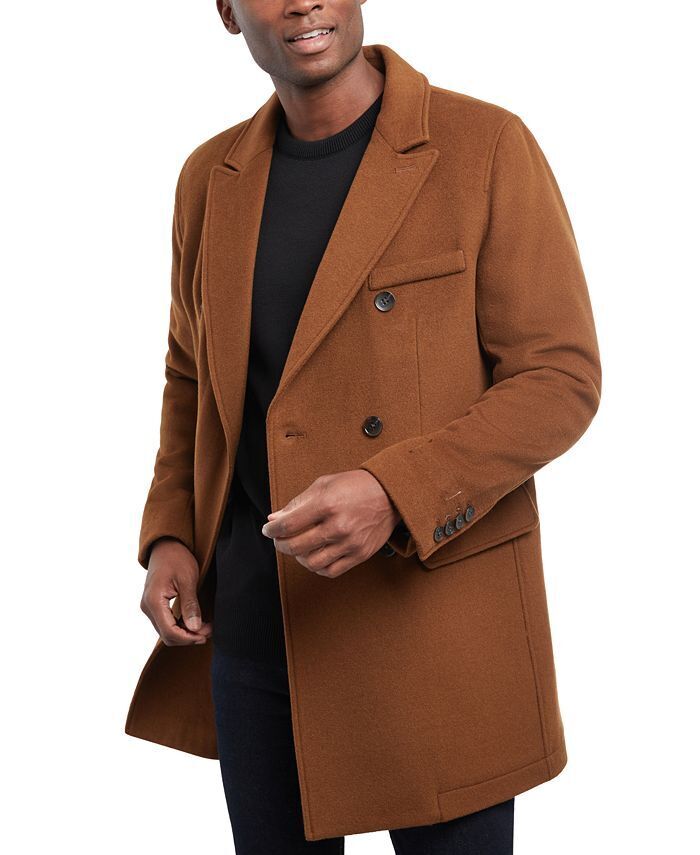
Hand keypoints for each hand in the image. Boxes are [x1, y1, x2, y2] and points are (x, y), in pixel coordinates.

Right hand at [140, 537, 212, 645]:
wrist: (166, 546)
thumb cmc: (177, 558)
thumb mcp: (187, 580)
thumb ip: (190, 605)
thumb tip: (195, 628)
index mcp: (154, 601)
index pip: (169, 632)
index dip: (188, 638)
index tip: (206, 634)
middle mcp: (147, 607)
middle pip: (167, 635)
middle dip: (189, 637)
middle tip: (209, 630)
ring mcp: (149, 607)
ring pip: (167, 631)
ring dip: (186, 633)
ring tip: (205, 627)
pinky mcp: (154, 606)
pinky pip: (166, 623)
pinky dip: (181, 627)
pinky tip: (195, 622)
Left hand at [261, 470, 401, 577]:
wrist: (389, 494)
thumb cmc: (356, 486)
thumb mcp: (324, 485)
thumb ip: (298, 503)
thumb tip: (274, 519)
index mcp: (327, 504)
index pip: (289, 524)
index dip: (273, 530)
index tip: (268, 530)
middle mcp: (338, 526)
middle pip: (296, 546)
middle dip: (281, 544)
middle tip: (280, 539)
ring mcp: (350, 543)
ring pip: (311, 562)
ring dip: (298, 557)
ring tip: (298, 548)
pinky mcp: (360, 555)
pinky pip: (330, 571)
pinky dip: (317, 567)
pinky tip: (315, 556)